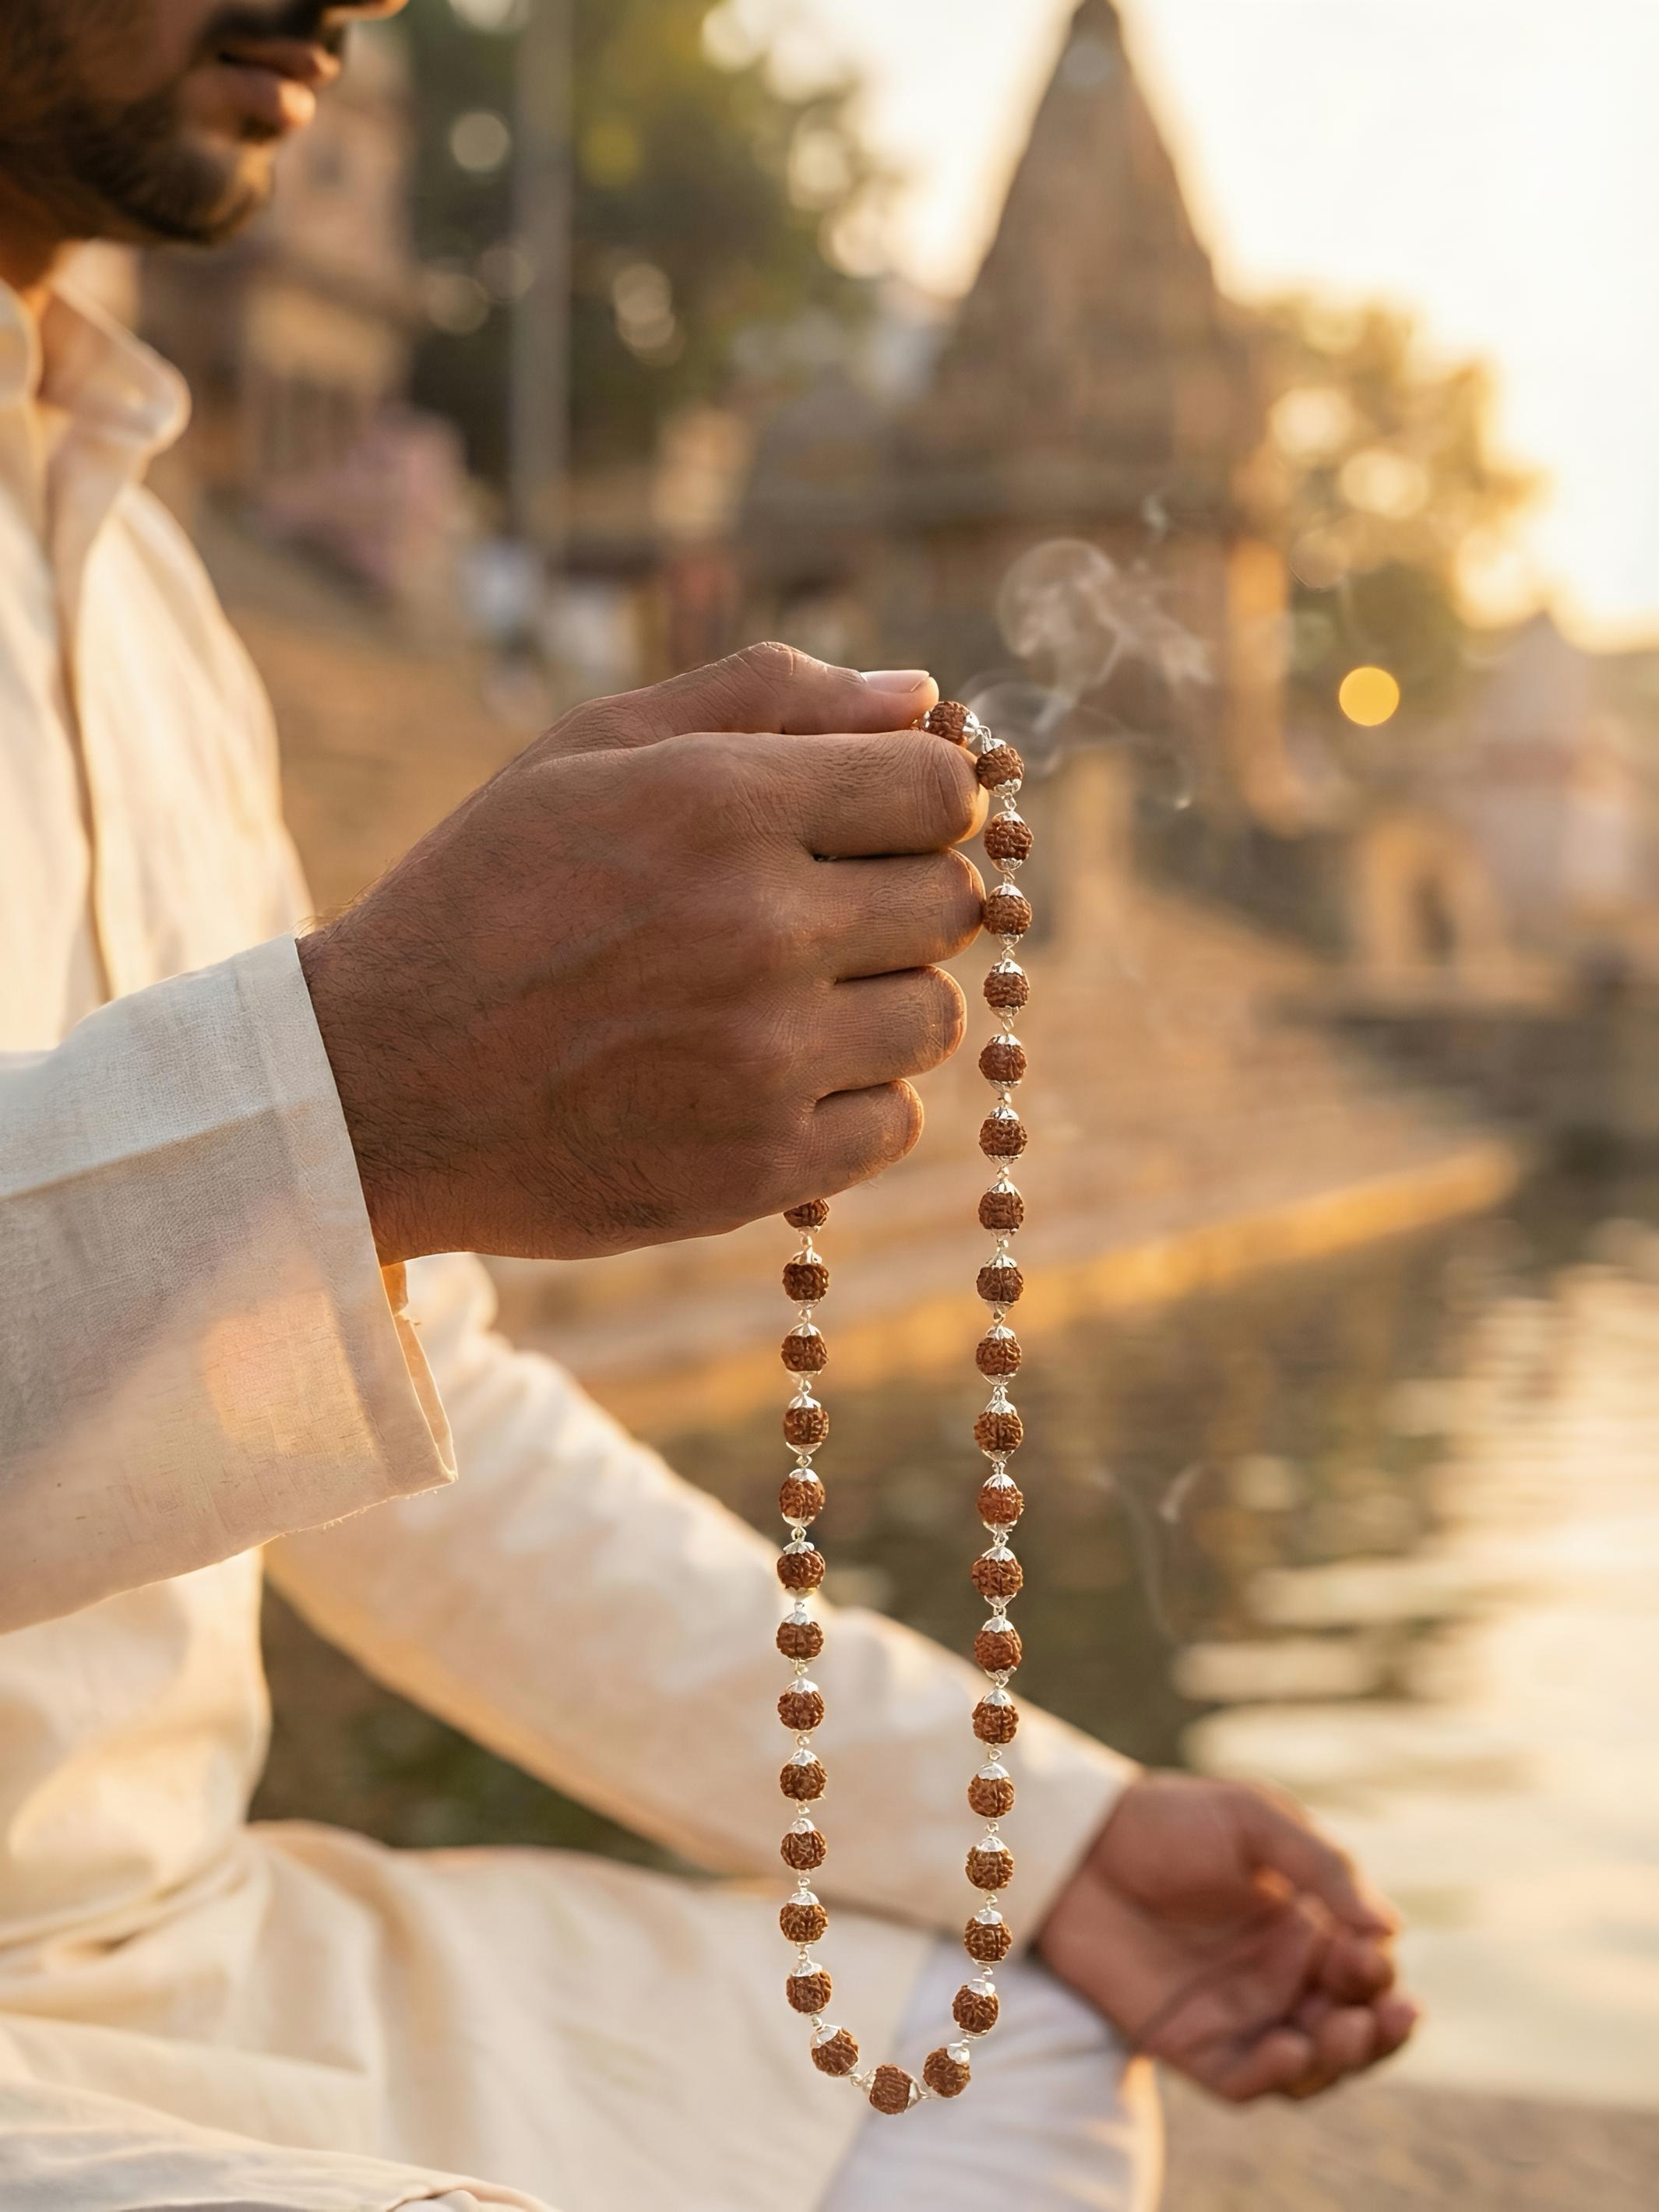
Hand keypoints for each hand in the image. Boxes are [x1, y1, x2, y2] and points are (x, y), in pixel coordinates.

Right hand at [298, 645, 985, 1263]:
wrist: (377, 1086)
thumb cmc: (486, 897)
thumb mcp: (591, 752)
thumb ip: (765, 698)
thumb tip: (923, 698)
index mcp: (720, 804)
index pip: (940, 790)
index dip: (926, 800)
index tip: (882, 823)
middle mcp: (758, 928)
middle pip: (952, 904)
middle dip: (902, 899)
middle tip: (814, 918)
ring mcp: (764, 1060)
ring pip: (935, 1019)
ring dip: (881, 1006)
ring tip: (780, 1003)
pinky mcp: (759, 1168)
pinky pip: (893, 1124)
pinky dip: (848, 1103)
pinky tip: (764, 1081)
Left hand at [1035, 1772, 1418, 2100]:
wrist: (1076, 1842)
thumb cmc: (1168, 1820)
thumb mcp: (1253, 1821)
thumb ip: (1321, 1867)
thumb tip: (1392, 1927)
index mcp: (1306, 1926)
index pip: (1366, 1969)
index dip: (1379, 1973)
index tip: (1370, 1956)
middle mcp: (1280, 1978)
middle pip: (1353, 2029)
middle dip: (1380, 2032)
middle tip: (1386, 2015)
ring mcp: (1238, 2016)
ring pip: (1312, 2066)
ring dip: (1340, 2060)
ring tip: (1344, 2033)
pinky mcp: (1191, 2044)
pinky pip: (1246, 2082)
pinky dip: (1275, 2078)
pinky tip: (1288, 2051)